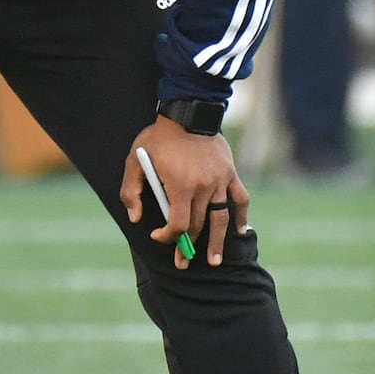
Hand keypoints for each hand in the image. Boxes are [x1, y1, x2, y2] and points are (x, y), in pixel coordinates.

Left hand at [120, 116, 249, 269]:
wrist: (189, 110)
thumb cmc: (159, 137)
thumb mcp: (136, 159)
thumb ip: (132, 191)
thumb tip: (136, 218)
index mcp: (181, 186)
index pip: (178, 224)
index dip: (168, 236)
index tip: (158, 236)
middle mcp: (203, 187)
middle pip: (197, 225)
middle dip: (187, 245)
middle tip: (182, 262)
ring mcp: (220, 181)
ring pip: (220, 219)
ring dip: (217, 243)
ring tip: (214, 262)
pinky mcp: (230, 173)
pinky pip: (241, 199)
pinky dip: (242, 216)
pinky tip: (241, 231)